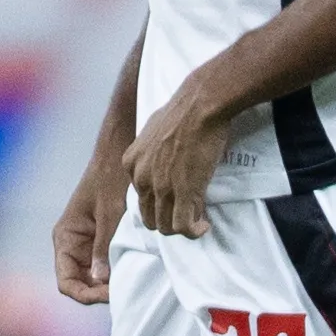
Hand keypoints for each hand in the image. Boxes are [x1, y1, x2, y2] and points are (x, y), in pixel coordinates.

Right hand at [51, 142, 130, 305]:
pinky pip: (103, 266)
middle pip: (79, 284)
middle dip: (98, 293)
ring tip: (128, 285)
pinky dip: (114, 274)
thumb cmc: (110, 180)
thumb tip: (99, 281)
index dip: (85, 295)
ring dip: (107, 285)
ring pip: (92, 279)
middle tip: (123, 293)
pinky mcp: (100, 240)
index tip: (108, 295)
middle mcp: (71, 244)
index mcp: (65, 238)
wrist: (117, 155)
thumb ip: (102, 248)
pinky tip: (130, 273)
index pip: (66, 281)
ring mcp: (86, 244)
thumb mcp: (109, 215)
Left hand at [125, 82, 231, 240]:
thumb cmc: (182, 111)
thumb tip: (163, 160)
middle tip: (186, 215)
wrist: (200, 105)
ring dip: (182, 228)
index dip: (160, 203)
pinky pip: (183, 226)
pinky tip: (204, 225)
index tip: (176, 200)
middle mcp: (141, 179)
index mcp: (131, 164)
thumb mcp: (153, 131)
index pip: (140, 198)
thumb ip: (151, 151)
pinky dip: (194, 231)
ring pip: (165, 227)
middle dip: (168, 221)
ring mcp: (161, 187)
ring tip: (197, 222)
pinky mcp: (183, 192)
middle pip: (149, 217)